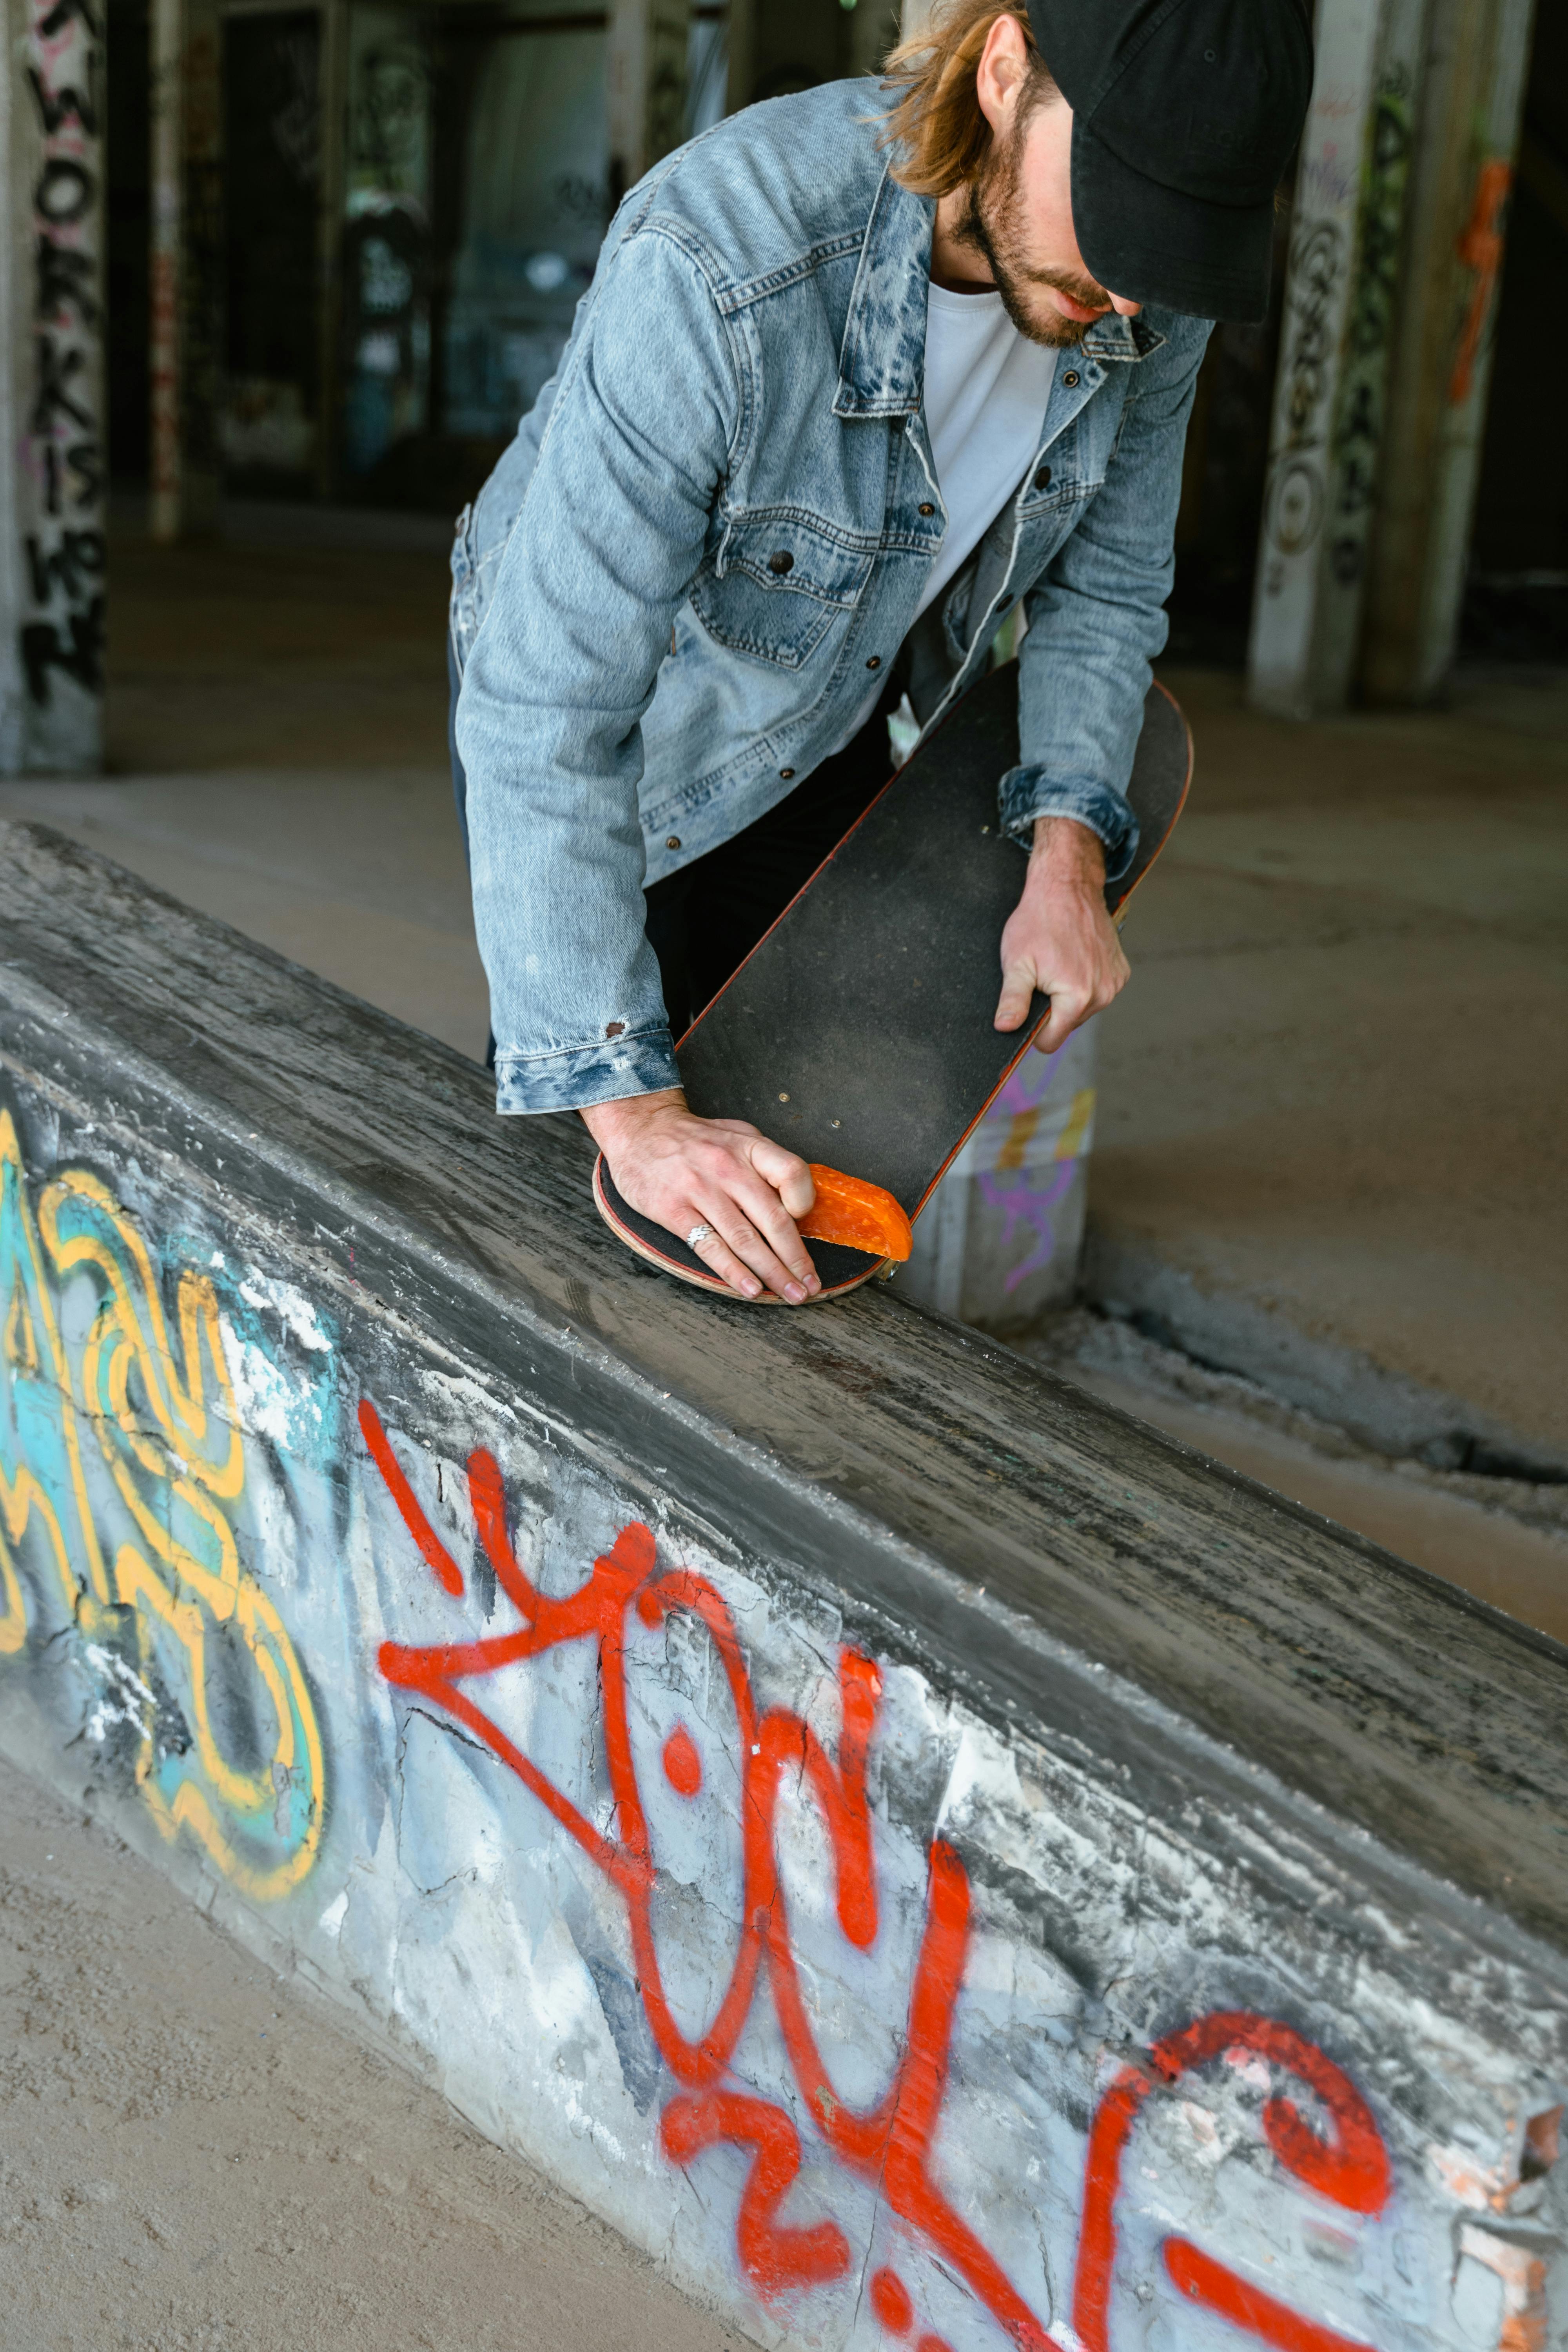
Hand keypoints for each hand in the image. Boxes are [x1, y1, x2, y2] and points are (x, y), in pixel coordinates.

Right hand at [583, 1089, 820, 1303]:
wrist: (638, 1128)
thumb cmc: (694, 1138)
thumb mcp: (736, 1134)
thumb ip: (765, 1162)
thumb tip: (795, 1203)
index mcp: (748, 1147)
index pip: (791, 1172)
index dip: (804, 1201)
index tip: (806, 1223)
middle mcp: (727, 1167)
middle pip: (773, 1219)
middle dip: (796, 1259)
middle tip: (810, 1286)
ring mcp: (699, 1189)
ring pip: (745, 1239)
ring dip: (772, 1272)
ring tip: (789, 1294)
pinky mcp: (673, 1210)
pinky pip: (709, 1247)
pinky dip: (733, 1272)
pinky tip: (750, 1289)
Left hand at [995, 816, 1129, 1051]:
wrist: (1067, 886)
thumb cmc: (1039, 920)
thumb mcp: (1017, 962)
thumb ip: (1013, 1000)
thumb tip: (1006, 1028)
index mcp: (1077, 997)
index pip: (1051, 1040)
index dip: (1034, 1030)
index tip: (1027, 1008)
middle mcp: (1103, 994)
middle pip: (1068, 1024)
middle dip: (1052, 1008)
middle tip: (1042, 976)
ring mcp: (1115, 982)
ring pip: (1083, 1009)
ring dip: (1068, 995)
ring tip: (1058, 964)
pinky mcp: (1121, 971)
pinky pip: (1098, 991)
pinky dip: (1084, 982)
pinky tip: (1074, 960)